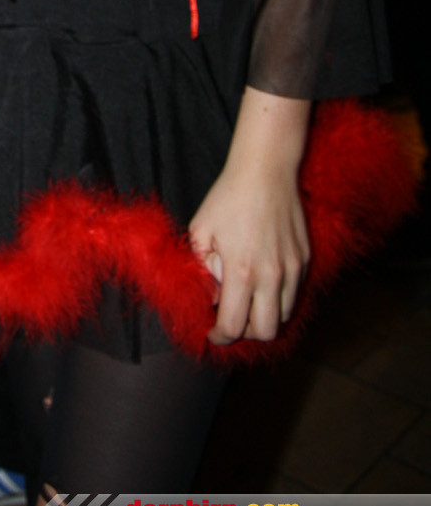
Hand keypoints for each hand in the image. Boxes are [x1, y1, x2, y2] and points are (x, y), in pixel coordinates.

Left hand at [188, 89, 310, 345]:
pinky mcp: (305, 259)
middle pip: (266, 332)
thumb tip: (212, 295)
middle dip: (246, 332)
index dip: (219, 336)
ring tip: (248, 300)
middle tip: (231, 318)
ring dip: (265, 316)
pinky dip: (279, 297)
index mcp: (242, 271)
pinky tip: (263, 280)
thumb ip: (202, 268)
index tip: (212, 332)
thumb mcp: (201, 230)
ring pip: (284, 315)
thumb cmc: (228, 197)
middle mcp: (272, 276)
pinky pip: (294, 293)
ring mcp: (293, 269)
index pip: (234, 326)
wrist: (266, 170)